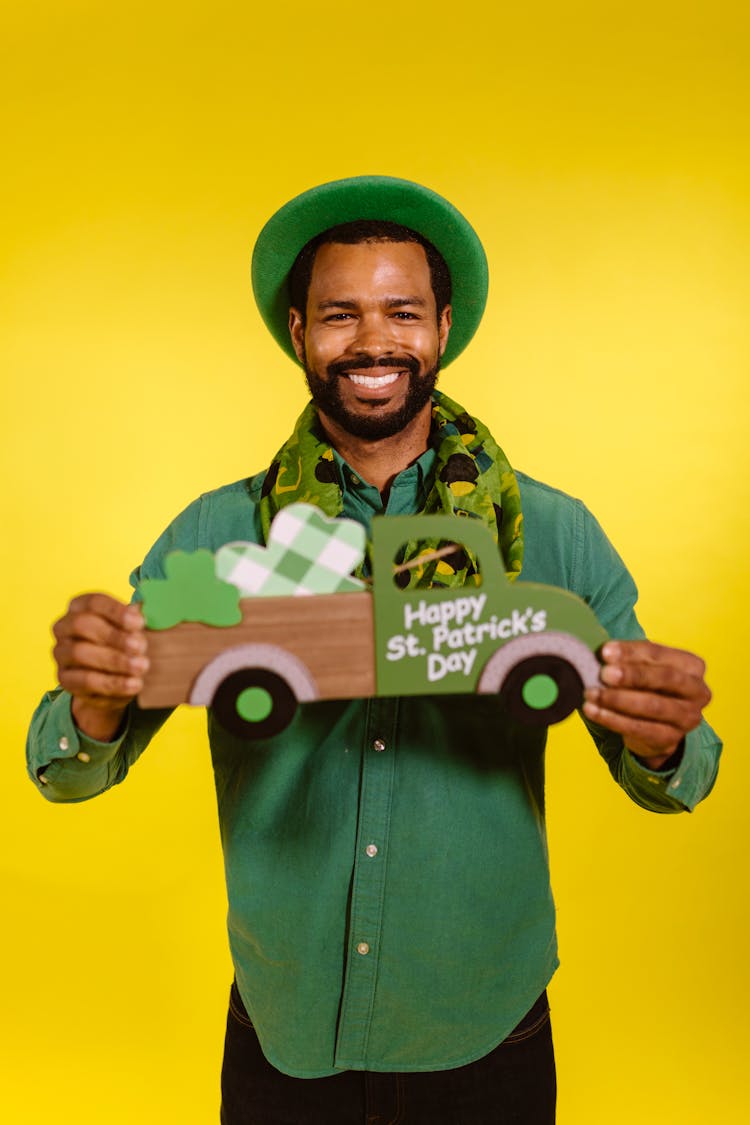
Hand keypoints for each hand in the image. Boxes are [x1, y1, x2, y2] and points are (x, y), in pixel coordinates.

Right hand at [52, 593, 147, 741]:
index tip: (140, 622)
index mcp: (80, 606)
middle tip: (141, 646)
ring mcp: (61, 652)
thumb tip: (152, 607)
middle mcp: (64, 626)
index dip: (116, 611)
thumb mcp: (132, 629)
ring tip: (141, 666)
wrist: (112, 678)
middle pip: (83, 625)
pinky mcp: (65, 678)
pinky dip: (113, 683)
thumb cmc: (123, 643)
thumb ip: (137, 619)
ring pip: (81, 653)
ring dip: (115, 660)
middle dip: (114, 636)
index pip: (94, 602)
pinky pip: (85, 681)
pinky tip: (134, 684)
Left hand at [583, 640, 710, 768]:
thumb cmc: (649, 686)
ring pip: (653, 706)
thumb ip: (629, 659)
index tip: (605, 651)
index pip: (660, 654)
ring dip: (618, 699)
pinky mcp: (671, 739)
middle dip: (632, 675)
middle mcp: (697, 691)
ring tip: (591, 693)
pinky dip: (613, 719)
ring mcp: (688, 717)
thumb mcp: (643, 667)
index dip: (631, 652)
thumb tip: (603, 654)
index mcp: (692, 666)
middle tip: (604, 673)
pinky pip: (640, 728)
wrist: (657, 724)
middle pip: (664, 678)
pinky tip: (593, 711)